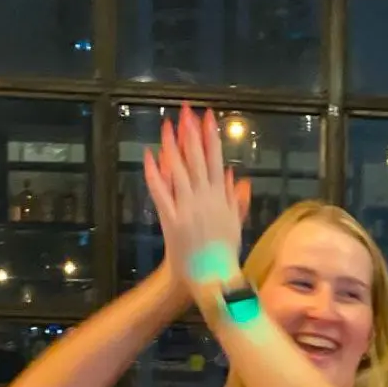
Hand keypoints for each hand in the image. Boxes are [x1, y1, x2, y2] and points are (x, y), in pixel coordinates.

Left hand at [143, 105, 251, 291]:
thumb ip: (237, 199)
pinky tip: (149, 156)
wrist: (212, 276)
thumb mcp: (236, 223)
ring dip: (173, 146)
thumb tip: (237, 176)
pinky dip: (155, 174)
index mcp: (222, 198)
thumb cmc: (224, 253)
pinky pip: (161, 192)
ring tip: (168, 125)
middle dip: (191, 133)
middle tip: (186, 110)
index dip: (211, 136)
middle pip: (197, 159)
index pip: (216, 159)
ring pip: (179, 170)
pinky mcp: (171, 218)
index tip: (208, 116)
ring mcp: (187, 208)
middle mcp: (205, 198)